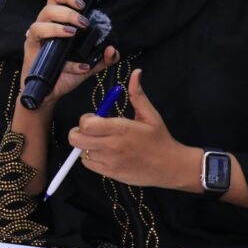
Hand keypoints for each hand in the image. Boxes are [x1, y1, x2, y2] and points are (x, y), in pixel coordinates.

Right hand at [20, 0, 119, 108]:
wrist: (49, 93)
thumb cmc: (65, 74)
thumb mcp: (89, 65)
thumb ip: (104, 58)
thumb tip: (112, 50)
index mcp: (58, 22)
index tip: (84, 4)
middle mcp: (45, 26)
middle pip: (49, 6)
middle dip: (68, 11)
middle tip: (83, 23)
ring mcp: (36, 37)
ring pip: (40, 22)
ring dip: (58, 26)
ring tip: (73, 33)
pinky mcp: (30, 50)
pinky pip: (39, 43)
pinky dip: (59, 53)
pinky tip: (78, 64)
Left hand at [69, 69, 198, 188]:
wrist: (170, 166)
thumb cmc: (159, 139)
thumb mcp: (150, 115)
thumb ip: (137, 94)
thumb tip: (136, 73)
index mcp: (121, 128)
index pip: (86, 124)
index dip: (86, 119)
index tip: (95, 118)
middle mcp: (112, 146)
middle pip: (76, 139)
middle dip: (79, 131)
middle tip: (91, 130)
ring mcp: (110, 162)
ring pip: (81, 152)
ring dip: (86, 145)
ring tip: (100, 141)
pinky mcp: (110, 173)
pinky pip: (88, 164)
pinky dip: (90, 157)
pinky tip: (102, 152)